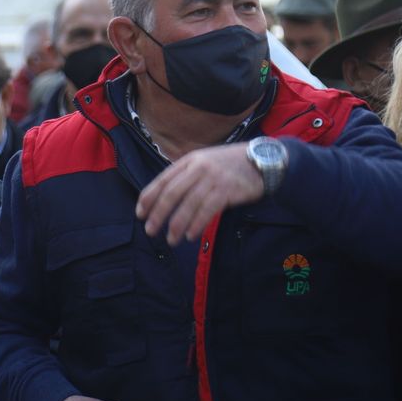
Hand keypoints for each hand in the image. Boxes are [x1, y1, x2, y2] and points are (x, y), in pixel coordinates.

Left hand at [136, 144, 266, 245]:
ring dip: (177, 225)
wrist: (262, 161)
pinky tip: (190, 235)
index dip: (148, 198)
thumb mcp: (204, 162)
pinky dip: (196, 225)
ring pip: (188, 205)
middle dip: (158, 215)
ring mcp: (213, 179)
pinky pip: (206, 211)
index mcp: (189, 161)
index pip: (162, 180)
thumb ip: (186, 176)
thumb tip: (165, 200)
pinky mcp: (227, 191)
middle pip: (171, 194)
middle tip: (150, 231)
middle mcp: (198, 168)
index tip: (140, 214)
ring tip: (171, 240)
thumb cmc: (229, 165)